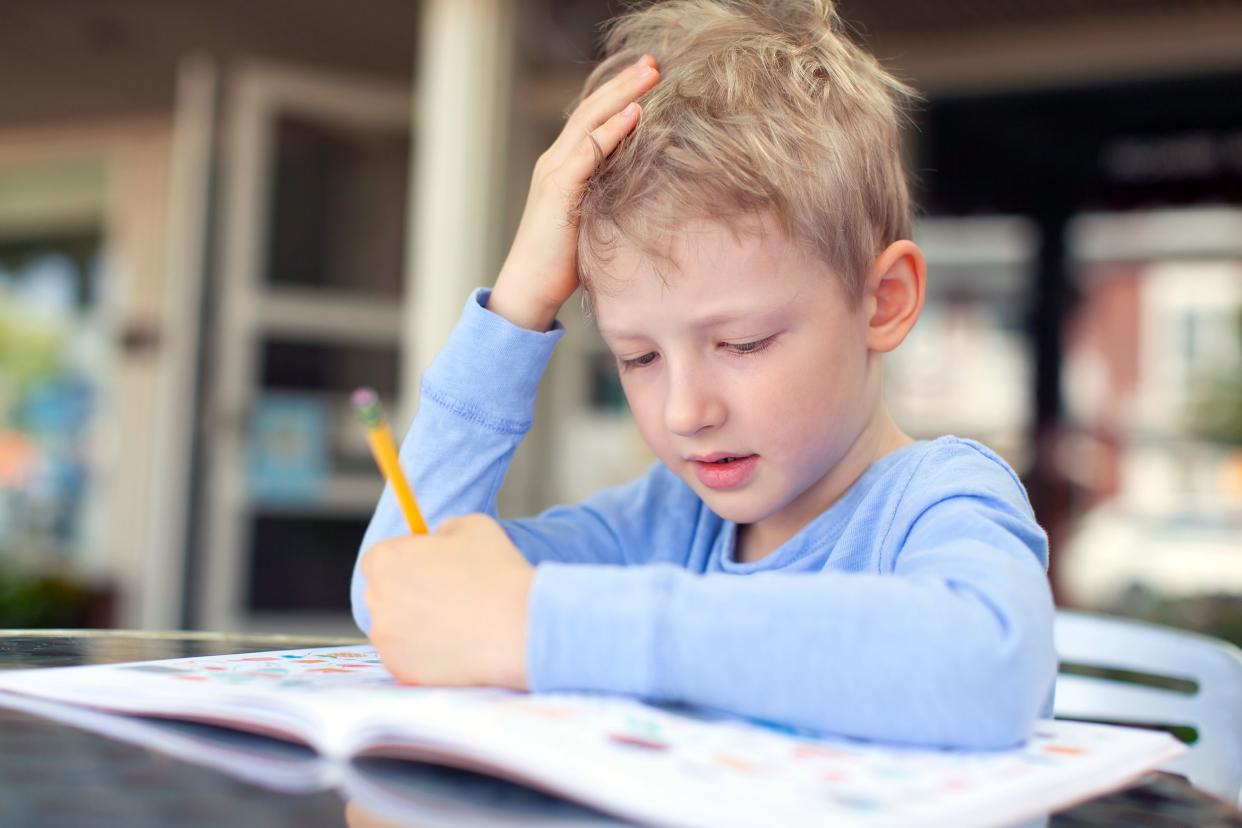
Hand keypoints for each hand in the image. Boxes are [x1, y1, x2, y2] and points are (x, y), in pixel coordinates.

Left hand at [361, 514, 534, 689]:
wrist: (518, 627)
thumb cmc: (497, 574)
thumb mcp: (473, 525)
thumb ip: (445, 529)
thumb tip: (439, 540)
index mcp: (386, 560)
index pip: (379, 558)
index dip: (405, 560)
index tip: (428, 566)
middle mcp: (377, 600)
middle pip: (383, 593)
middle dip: (407, 592)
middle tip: (446, 594)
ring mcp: (386, 640)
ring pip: (394, 628)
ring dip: (415, 624)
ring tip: (456, 622)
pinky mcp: (401, 671)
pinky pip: (407, 658)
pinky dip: (425, 653)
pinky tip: (456, 644)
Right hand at [489, 54, 659, 330]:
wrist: (529, 288)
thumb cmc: (563, 262)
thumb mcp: (593, 220)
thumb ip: (610, 196)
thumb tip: (645, 189)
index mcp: (564, 167)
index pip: (592, 119)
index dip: (619, 94)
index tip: (650, 76)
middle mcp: (556, 162)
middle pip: (591, 109)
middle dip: (623, 83)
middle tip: (654, 62)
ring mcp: (554, 174)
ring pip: (589, 122)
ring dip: (622, 95)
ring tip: (650, 75)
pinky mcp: (558, 192)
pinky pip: (587, 153)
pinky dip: (611, 130)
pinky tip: (633, 114)